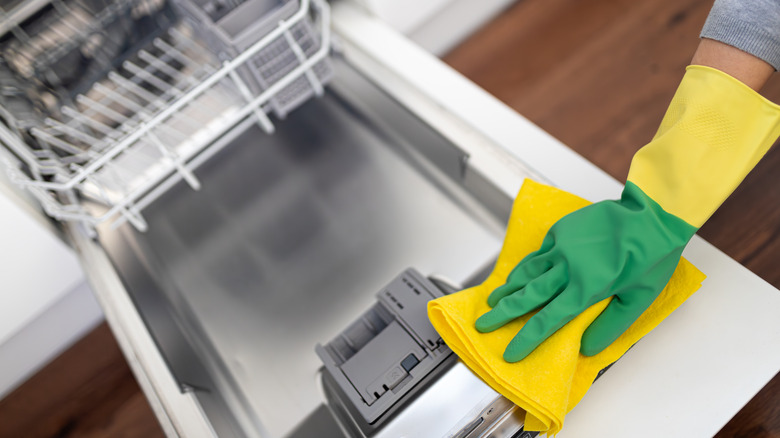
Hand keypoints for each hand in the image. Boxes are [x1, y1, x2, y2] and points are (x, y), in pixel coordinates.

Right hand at [475, 182, 695, 361]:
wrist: (651, 213)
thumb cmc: (652, 257)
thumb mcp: (638, 299)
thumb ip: (610, 326)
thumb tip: (587, 348)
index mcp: (585, 288)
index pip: (548, 320)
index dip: (526, 339)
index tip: (510, 352)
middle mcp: (567, 268)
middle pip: (527, 296)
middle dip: (502, 314)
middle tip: (482, 325)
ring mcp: (561, 246)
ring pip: (527, 272)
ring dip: (508, 288)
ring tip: (492, 300)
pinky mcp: (562, 230)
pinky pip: (539, 252)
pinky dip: (527, 266)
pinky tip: (520, 274)